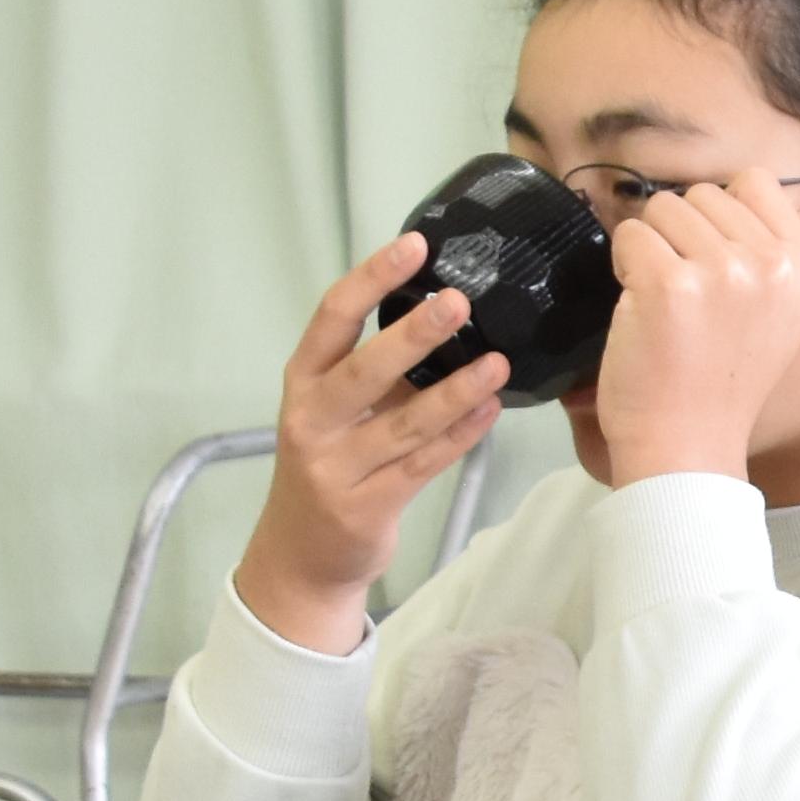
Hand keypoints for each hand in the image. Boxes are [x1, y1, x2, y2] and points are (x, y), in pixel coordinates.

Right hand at [233, 233, 502, 651]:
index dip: (371, 279)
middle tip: (458, 301)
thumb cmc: (330, 464)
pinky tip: (490, 410)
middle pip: (363, 371)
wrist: (301, 555)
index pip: (331, 319)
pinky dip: (459, 437)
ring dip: (454, 391)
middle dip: (411, 336)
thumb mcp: (335, 410)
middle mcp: (311, 421)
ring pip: (403, 424)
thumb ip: (377, 368)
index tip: (414, 246)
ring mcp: (336, 468)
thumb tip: (446, 310)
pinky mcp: (366, 507)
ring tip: (497, 363)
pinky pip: (422, 466)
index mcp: (302, 382)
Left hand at [589, 178, 799, 489]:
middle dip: (681, 234)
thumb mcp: (778, 315)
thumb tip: (729, 199)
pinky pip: (629, 236)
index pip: (756, 181)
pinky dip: (623, 267)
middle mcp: (769, 263)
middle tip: (686, 294)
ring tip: (665, 303)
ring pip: (662, 210)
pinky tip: (641, 310)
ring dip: (651, 249)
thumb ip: (766, 256)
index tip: (713, 258)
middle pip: (702, 194)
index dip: (721, 213)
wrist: (688, 444)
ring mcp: (721, 271)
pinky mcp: (668, 283)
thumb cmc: (721, 382)